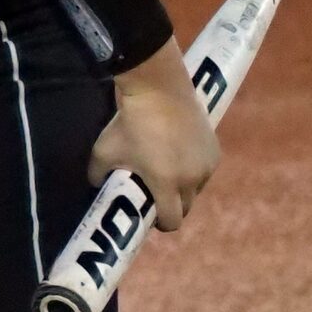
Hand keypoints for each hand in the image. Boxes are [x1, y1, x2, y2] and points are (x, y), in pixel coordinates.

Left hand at [89, 49, 220, 231]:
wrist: (159, 89)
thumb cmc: (130, 122)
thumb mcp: (103, 152)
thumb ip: (97, 175)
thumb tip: (96, 185)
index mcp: (167, 184)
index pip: (172, 221)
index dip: (160, 222)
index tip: (149, 212)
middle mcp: (193, 179)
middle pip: (185, 207)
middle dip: (172, 205)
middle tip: (155, 192)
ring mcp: (207, 164)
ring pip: (197, 188)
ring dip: (184, 187)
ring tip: (167, 169)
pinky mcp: (215, 148)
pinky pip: (204, 170)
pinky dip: (193, 168)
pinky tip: (179, 153)